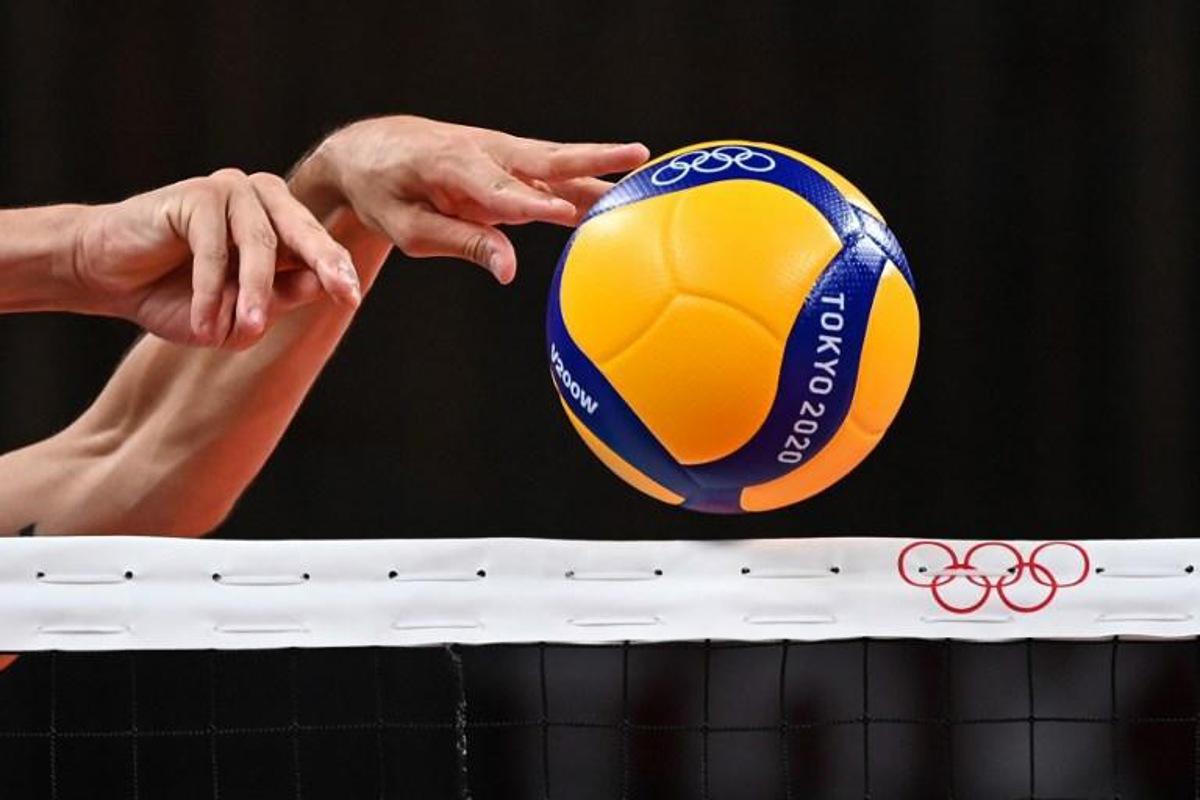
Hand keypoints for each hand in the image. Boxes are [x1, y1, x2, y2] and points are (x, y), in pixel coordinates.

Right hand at [73, 169, 362, 347]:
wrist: (109, 279)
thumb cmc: (178, 298)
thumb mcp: (237, 314)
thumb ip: (278, 300)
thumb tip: (319, 285)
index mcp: (282, 224)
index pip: (317, 247)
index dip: (336, 270)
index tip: (352, 298)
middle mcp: (264, 199)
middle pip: (303, 234)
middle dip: (325, 264)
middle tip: (345, 294)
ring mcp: (231, 190)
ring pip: (261, 245)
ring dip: (253, 293)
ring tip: (242, 329)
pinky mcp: (197, 195)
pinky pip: (214, 247)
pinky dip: (209, 289)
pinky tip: (200, 323)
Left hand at [292, 116, 649, 282]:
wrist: (370, 147)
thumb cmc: (384, 191)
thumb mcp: (409, 228)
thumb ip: (462, 243)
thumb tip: (509, 270)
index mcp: (452, 166)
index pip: (503, 191)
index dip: (536, 204)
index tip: (567, 215)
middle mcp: (485, 151)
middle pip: (547, 158)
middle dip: (592, 161)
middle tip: (637, 160)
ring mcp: (501, 152)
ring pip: (558, 162)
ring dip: (602, 168)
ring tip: (645, 175)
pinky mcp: (510, 161)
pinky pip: (553, 170)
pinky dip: (586, 178)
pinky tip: (617, 195)